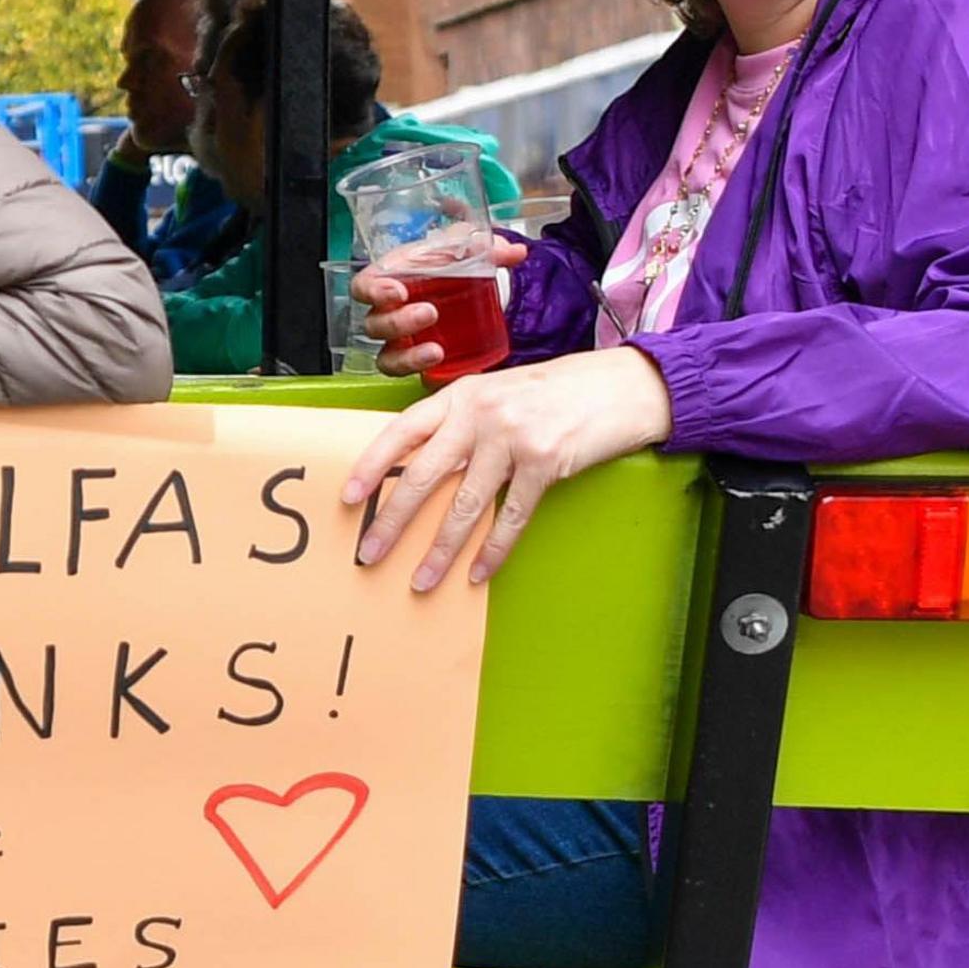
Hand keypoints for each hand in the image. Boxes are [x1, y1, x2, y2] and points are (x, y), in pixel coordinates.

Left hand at [341, 347, 672, 586]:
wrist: (619, 386)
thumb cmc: (555, 393)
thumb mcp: (497, 394)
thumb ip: (461, 423)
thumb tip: (422, 469)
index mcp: (461, 395)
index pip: (402, 431)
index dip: (373, 466)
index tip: (349, 498)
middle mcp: (480, 414)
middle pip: (424, 474)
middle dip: (393, 520)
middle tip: (369, 554)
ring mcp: (513, 438)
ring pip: (464, 505)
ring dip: (440, 550)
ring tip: (421, 581)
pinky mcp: (545, 462)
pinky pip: (510, 517)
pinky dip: (492, 550)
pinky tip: (476, 573)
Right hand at [354, 236, 527, 376]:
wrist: (470, 293)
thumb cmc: (453, 267)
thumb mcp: (466, 250)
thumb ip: (488, 248)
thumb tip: (515, 252)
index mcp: (391, 279)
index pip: (364, 286)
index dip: (373, 290)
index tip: (397, 291)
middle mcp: (388, 313)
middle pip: (374, 324)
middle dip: (398, 321)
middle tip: (429, 312)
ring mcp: (400, 341)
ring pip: (386, 356)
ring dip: (407, 355)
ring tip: (436, 350)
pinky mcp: (415, 361)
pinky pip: (407, 373)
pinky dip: (418, 370)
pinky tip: (440, 361)